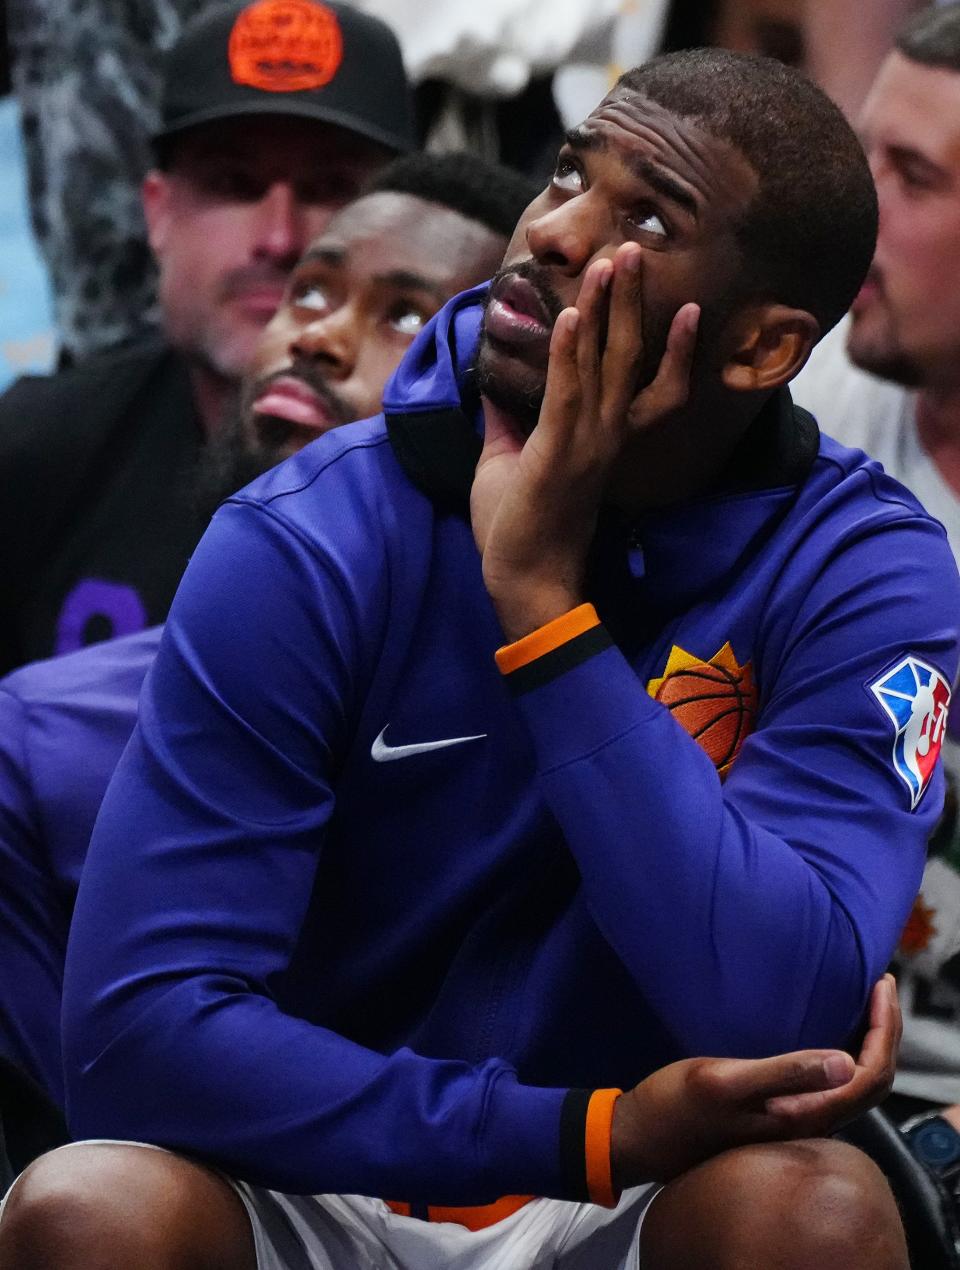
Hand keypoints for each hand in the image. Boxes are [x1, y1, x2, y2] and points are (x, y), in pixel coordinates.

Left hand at [471, 244, 698, 642]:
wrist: (523, 581)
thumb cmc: (518, 528)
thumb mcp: (509, 463)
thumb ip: (507, 422)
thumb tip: (491, 385)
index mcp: (603, 439)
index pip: (650, 386)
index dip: (672, 347)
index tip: (683, 304)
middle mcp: (606, 436)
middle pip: (631, 356)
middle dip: (632, 302)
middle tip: (635, 248)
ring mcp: (587, 443)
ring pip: (606, 364)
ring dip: (607, 310)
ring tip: (612, 261)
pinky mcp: (557, 453)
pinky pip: (566, 394)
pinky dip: (567, 353)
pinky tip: (566, 316)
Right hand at [611, 974, 901, 1189]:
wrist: (641, 1137)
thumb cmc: (676, 1107)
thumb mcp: (723, 1082)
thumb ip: (781, 1074)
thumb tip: (844, 1061)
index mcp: (803, 1115)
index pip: (869, 1075)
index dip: (884, 1030)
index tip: (880, 984)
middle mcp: (808, 1121)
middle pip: (872, 1080)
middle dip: (885, 1031)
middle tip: (881, 984)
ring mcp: (793, 1116)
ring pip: (855, 1082)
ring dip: (868, 1040)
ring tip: (865, 999)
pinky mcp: (777, 1108)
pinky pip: (832, 1081)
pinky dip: (846, 1049)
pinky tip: (830, 1026)